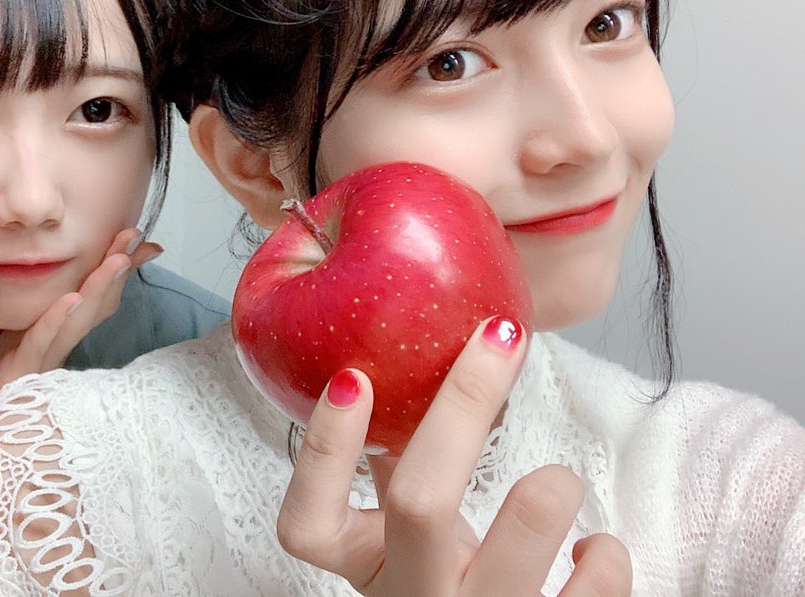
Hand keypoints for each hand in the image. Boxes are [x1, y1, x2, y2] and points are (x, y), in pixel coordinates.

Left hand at [0, 228, 162, 408]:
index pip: (85, 295)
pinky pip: (40, 345)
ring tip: (119, 258)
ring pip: (76, 321)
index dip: (110, 267)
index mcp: (41, 333)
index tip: (135, 239)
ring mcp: (36, 365)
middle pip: (92, 304)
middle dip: (115, 269)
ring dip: (99, 288)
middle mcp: (47, 348)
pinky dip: (57, 320)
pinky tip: (72, 298)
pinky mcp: (16, 380)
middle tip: (139, 237)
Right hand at [276, 316, 631, 595]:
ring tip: (558, 480)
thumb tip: (397, 362)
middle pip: (420, 504)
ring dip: (550, 489)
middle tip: (497, 340)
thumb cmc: (444, 581)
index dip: (323, 450)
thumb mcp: (400, 533)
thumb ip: (393, 465)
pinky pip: (596, 593)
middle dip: (463, 406)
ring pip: (519, 542)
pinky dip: (605, 557)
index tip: (352, 378)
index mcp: (368, 568)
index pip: (307, 525)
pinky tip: (590, 549)